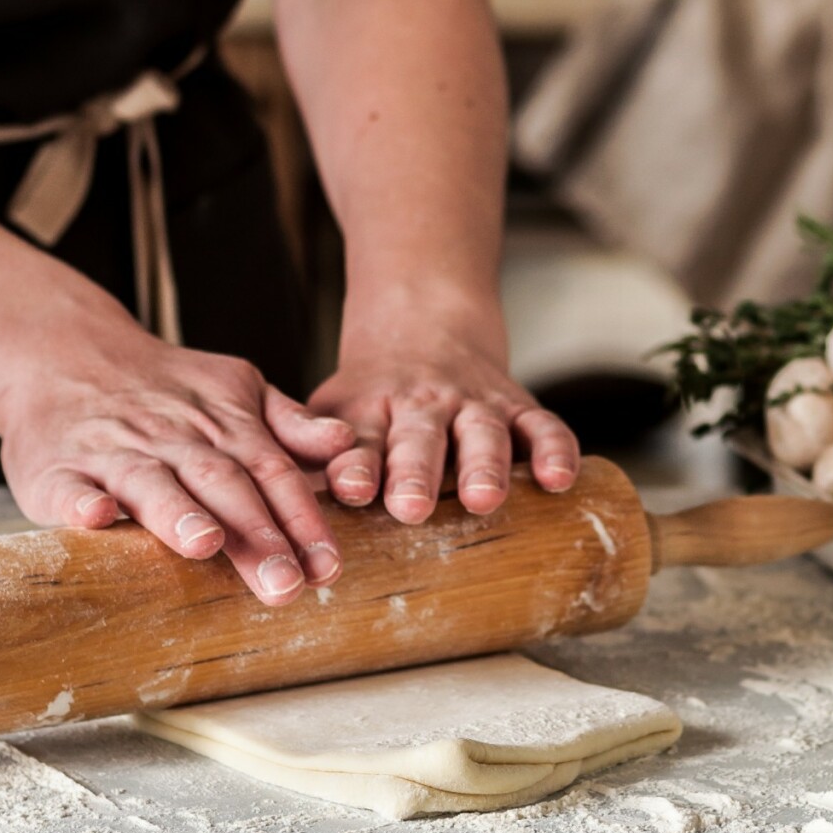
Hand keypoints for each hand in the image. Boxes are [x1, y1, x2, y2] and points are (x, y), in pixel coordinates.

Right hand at [0, 317, 355, 604]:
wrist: (66, 352)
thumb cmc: (165, 389)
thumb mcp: (235, 388)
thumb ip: (289, 423)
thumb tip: (346, 443)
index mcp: (222, 426)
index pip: (271, 473)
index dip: (302, 519)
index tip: (328, 565)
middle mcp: (172, 439)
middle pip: (221, 485)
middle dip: (255, 534)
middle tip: (285, 584)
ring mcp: (113, 453)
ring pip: (149, 482)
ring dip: (176, 513)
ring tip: (205, 544)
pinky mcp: (57, 469)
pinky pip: (67, 486)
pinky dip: (79, 503)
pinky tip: (93, 519)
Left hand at [308, 306, 579, 522]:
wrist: (424, 322)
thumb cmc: (371, 394)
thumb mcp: (331, 409)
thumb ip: (310, 454)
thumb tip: (274, 510)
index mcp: (368, 409)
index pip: (359, 438)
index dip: (354, 463)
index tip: (349, 488)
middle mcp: (421, 405)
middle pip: (419, 439)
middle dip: (414, 473)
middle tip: (409, 507)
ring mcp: (472, 403)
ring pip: (481, 432)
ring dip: (483, 465)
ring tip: (483, 499)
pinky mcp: (517, 405)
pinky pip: (542, 425)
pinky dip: (553, 450)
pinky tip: (558, 479)